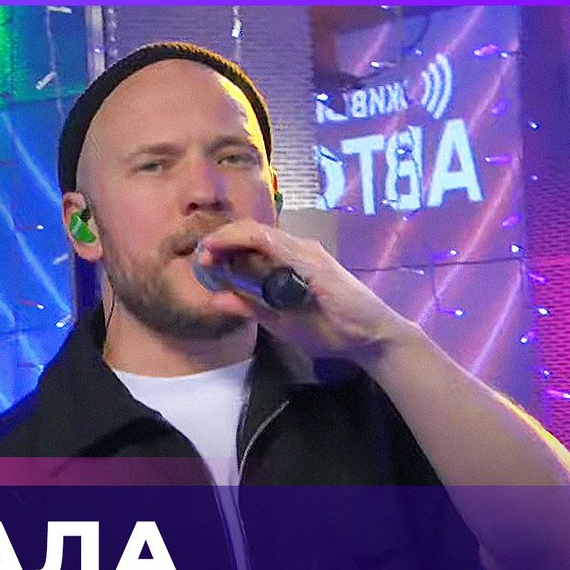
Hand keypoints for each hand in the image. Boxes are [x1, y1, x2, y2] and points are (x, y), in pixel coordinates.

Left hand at [197, 219, 416, 364]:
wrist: (370, 337)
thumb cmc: (332, 329)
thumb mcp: (282, 322)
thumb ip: (252, 308)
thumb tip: (218, 299)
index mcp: (291, 262)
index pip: (252, 243)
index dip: (223, 247)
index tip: (203, 262)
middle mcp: (298, 249)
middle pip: (251, 232)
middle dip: (220, 239)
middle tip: (199, 255)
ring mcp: (306, 252)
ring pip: (258, 232)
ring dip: (227, 239)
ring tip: (206, 252)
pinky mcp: (312, 261)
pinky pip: (273, 244)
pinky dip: (246, 244)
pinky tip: (229, 252)